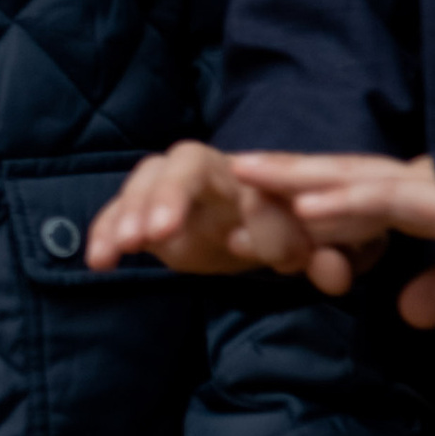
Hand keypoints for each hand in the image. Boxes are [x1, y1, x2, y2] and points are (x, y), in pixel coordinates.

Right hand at [87, 141, 318, 279]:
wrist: (258, 226)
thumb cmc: (296, 229)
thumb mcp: (325, 245)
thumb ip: (335, 257)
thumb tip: (331, 273)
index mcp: (262, 176)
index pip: (262, 188)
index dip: (255, 219)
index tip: (247, 251)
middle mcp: (214, 171)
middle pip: (186, 162)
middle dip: (171, 194)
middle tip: (160, 232)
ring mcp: (172, 187)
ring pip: (146, 180)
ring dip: (131, 212)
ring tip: (125, 247)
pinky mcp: (144, 211)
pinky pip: (118, 211)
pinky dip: (105, 230)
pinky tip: (99, 261)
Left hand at [224, 151, 434, 326]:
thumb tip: (408, 314)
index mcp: (416, 198)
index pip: (343, 198)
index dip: (293, 204)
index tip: (242, 218)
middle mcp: (414, 184)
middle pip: (332, 175)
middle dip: (275, 177)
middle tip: (217, 176)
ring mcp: (429, 187)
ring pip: (350, 178)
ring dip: (295, 179)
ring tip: (243, 173)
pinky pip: (389, 197)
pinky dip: (348, 200)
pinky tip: (309, 204)